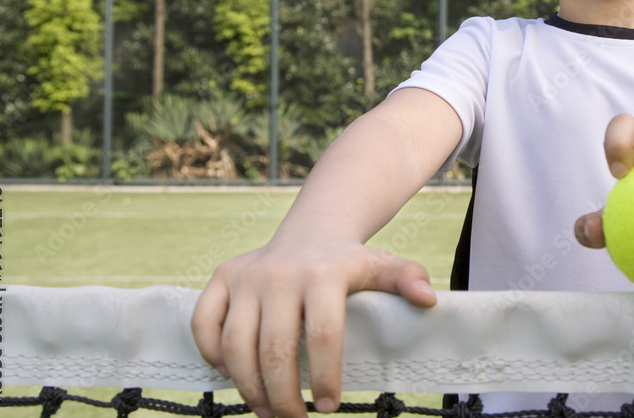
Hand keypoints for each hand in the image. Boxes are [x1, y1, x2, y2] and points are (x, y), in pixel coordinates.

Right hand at [191, 237, 436, 417]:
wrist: (311, 233)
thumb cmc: (349, 264)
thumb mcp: (382, 266)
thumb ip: (406, 280)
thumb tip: (429, 300)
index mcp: (323, 273)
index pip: (322, 337)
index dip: (326, 379)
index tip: (330, 407)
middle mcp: (280, 272)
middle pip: (274, 350)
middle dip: (283, 397)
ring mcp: (246, 275)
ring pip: (235, 346)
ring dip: (248, 388)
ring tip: (267, 409)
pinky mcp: (221, 277)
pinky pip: (204, 326)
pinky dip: (213, 357)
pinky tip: (234, 376)